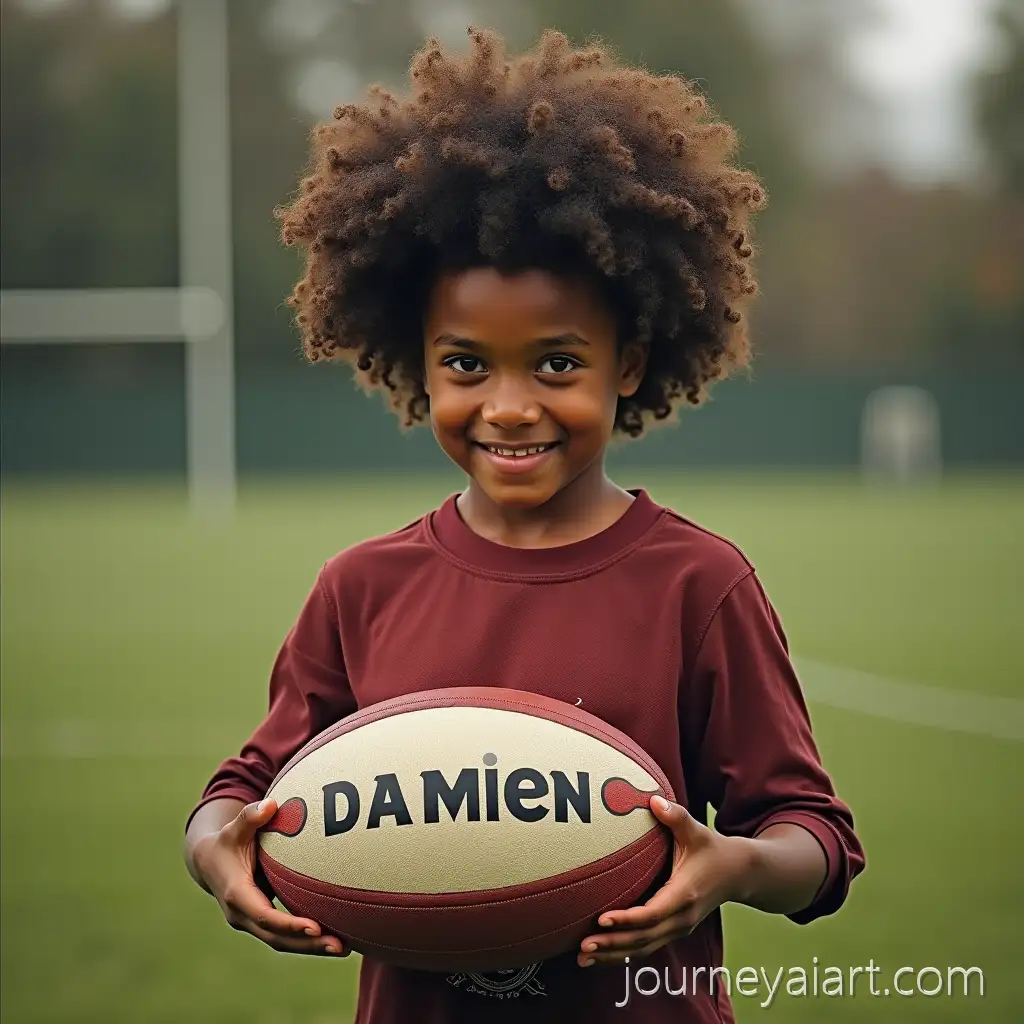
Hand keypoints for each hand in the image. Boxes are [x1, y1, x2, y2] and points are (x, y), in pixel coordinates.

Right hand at [193, 798, 346, 956]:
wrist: (209, 862)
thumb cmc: (228, 840)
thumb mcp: (235, 827)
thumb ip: (251, 816)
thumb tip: (270, 805)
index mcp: (237, 894)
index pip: (265, 916)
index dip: (289, 924)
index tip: (315, 927)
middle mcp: (242, 915)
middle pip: (276, 938)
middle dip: (307, 944)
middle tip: (340, 945)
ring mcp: (251, 922)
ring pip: (281, 942)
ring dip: (311, 948)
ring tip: (345, 947)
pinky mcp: (261, 922)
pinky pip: (284, 936)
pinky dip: (306, 940)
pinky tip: (334, 938)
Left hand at [578, 796, 751, 966]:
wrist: (738, 873)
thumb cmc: (711, 848)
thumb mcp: (696, 829)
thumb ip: (675, 815)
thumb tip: (653, 799)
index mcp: (684, 894)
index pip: (652, 913)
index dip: (626, 919)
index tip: (601, 918)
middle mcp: (681, 917)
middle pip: (643, 938)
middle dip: (612, 944)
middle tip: (582, 947)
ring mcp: (679, 927)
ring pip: (643, 948)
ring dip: (613, 955)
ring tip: (582, 958)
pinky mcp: (674, 930)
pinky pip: (646, 947)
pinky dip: (623, 953)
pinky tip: (600, 956)